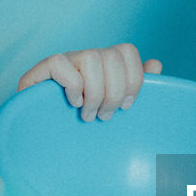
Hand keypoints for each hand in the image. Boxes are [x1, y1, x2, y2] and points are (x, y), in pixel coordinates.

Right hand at [17, 43, 161, 121]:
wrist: (45, 144)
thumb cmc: (85, 126)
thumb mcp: (114, 109)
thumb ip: (135, 88)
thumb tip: (155, 65)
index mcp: (105, 64)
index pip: (127, 51)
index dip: (134, 78)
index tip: (127, 106)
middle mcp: (85, 58)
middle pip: (112, 55)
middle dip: (114, 92)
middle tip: (105, 116)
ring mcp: (63, 62)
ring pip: (91, 57)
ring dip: (94, 92)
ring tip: (89, 114)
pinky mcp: (40, 71)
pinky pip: (60, 63)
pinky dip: (72, 86)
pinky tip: (73, 103)